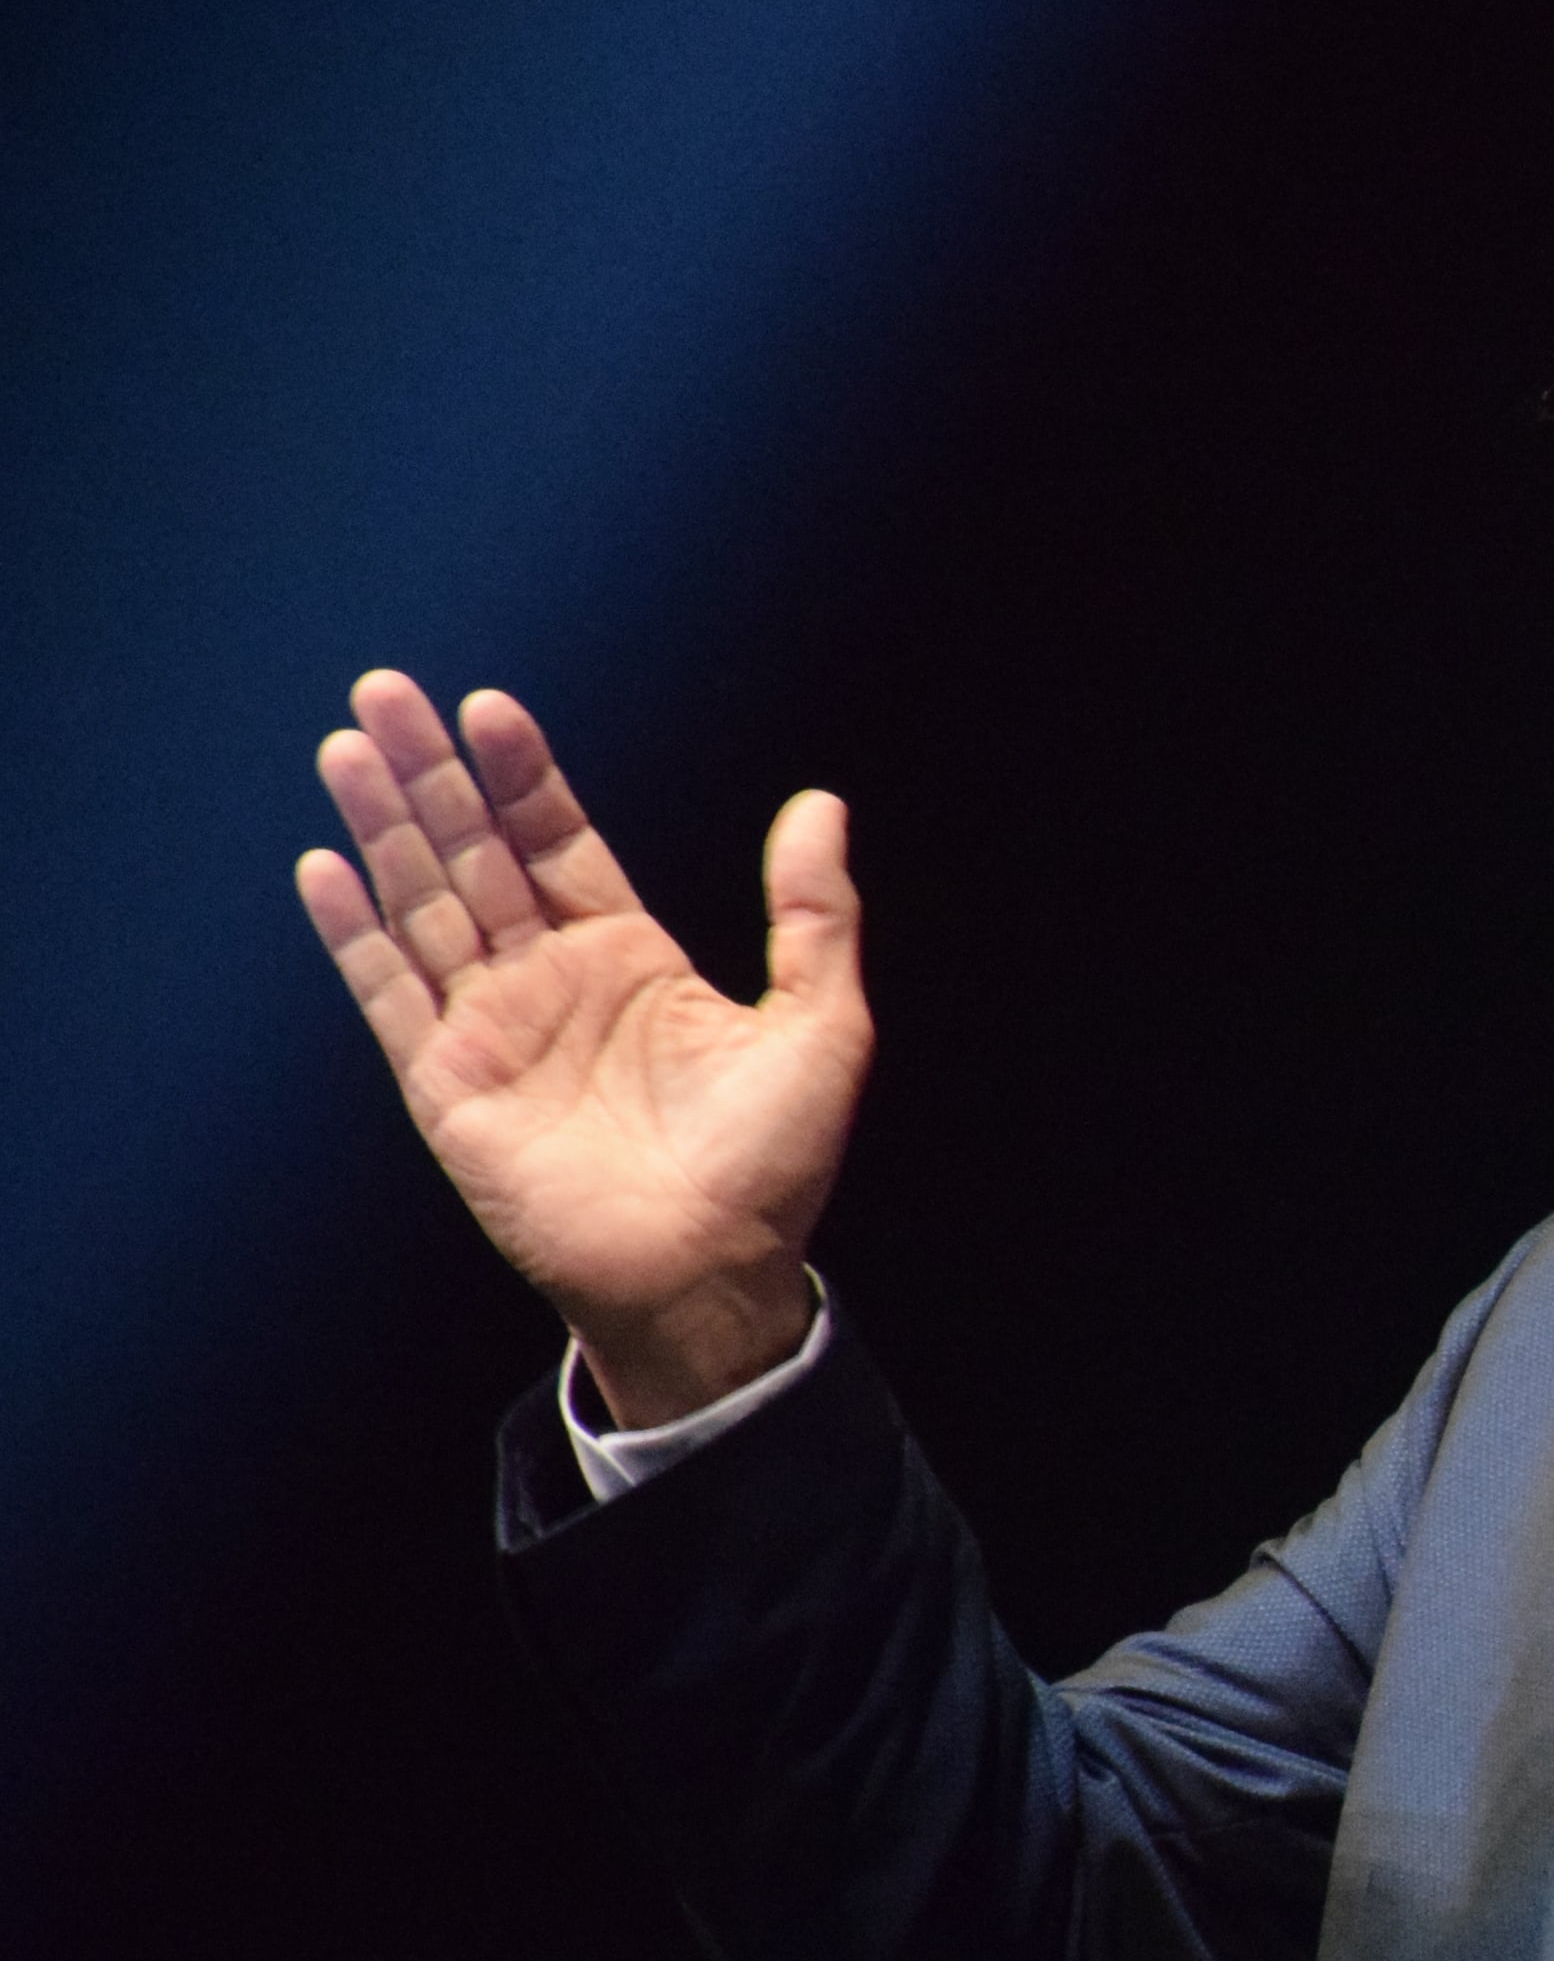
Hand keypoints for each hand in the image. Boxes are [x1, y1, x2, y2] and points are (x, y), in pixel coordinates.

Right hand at [294, 672, 869, 1423]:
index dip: (524, 776)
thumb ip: (814, 913)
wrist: (710, 1272)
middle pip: (476, 853)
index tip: (492, 708)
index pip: (559, 842)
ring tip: (349, 745)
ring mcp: (492, 1029)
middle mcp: (551, 982)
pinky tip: (325, 866)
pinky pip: (390, 992)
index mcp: (630, 959)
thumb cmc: (772, 1162)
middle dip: (434, 775)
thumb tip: (822, 805)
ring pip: (425, 903)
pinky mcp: (448, 1083)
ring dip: (383, 827)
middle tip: (389, 689)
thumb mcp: (821, 1023)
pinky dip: (356, 931)